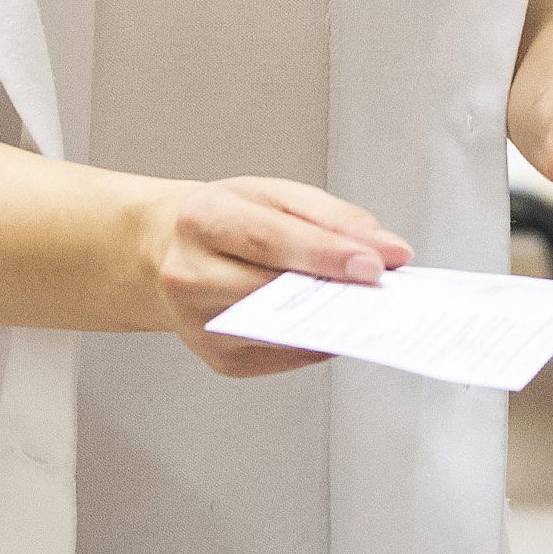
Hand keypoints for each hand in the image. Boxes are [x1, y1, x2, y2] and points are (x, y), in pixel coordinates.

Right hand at [125, 176, 413, 376]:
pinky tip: (336, 324)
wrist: (167, 249)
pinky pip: (281, 355)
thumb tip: (386, 251)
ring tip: (369, 305)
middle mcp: (189, 274)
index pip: (270, 240)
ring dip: (330, 320)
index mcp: (202, 218)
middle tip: (384, 288)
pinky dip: (315, 341)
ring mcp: (198, 324)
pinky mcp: (217, 358)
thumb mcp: (273, 195)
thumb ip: (332, 217)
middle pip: (272, 289)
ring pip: (279, 329)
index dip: (326, 254)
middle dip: (334, 289)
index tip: (374, 264)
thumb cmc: (225, 219)